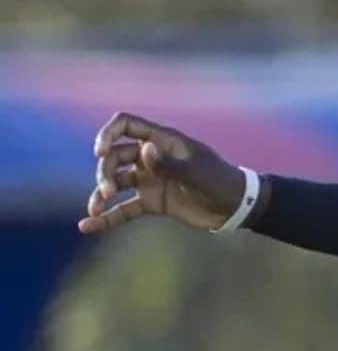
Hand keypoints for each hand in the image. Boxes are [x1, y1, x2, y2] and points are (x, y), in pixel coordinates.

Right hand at [78, 113, 248, 234]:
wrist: (236, 207)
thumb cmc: (220, 182)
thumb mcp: (196, 173)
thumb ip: (169, 163)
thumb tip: (143, 151)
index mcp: (163, 141)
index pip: (125, 125)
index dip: (108, 134)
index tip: (101, 152)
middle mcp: (152, 158)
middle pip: (115, 157)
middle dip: (105, 171)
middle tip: (109, 190)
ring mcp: (151, 180)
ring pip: (116, 182)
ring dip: (101, 193)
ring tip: (95, 208)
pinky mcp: (152, 202)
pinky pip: (124, 209)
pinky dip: (107, 217)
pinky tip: (87, 226)